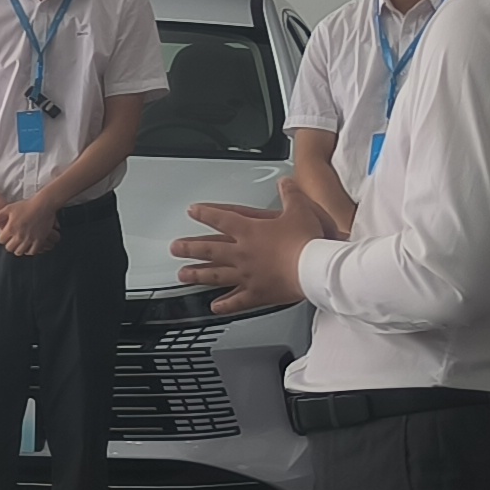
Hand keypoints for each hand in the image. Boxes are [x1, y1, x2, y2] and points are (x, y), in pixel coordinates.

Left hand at [0, 198, 61, 256]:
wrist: (43, 205)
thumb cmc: (25, 205)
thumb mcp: (8, 208)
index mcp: (11, 228)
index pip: (1, 240)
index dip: (2, 238)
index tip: (6, 236)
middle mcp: (19, 235)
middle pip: (9, 248)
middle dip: (9, 244)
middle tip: (12, 241)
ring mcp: (29, 239)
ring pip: (19, 252)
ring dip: (18, 249)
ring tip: (19, 245)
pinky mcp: (39, 240)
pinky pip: (32, 252)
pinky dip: (29, 251)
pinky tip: (28, 247)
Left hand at [171, 197, 314, 312]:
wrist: (314, 267)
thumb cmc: (306, 240)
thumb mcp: (299, 209)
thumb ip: (290, 195)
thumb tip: (286, 183)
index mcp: (250, 231)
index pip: (221, 219)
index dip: (205, 214)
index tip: (193, 212)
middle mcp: (242, 253)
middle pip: (209, 249)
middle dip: (189, 248)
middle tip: (175, 248)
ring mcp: (247, 275)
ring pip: (215, 275)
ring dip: (197, 275)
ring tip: (183, 275)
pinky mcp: (257, 294)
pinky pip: (237, 301)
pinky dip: (225, 305)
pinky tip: (214, 307)